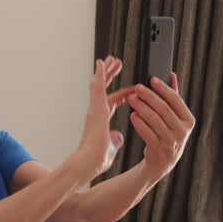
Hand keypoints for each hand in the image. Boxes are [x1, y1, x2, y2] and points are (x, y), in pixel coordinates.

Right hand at [77, 56, 134, 178]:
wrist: (89, 162)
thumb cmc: (97, 159)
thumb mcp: (111, 147)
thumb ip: (114, 140)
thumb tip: (118, 136)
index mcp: (100, 120)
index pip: (113, 102)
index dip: (123, 95)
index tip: (132, 91)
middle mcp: (95, 112)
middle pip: (104, 89)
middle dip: (110, 76)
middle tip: (116, 64)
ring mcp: (94, 109)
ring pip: (99, 84)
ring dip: (106, 71)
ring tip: (112, 59)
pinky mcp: (95, 108)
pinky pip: (97, 86)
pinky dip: (100, 74)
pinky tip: (102, 63)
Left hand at [126, 73, 195, 179]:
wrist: (163, 162)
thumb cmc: (168, 133)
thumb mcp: (175, 117)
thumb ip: (174, 97)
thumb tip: (171, 74)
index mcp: (189, 120)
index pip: (176, 100)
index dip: (163, 88)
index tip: (151, 79)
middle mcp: (183, 131)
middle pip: (163, 109)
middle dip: (149, 96)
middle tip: (137, 88)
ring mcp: (171, 142)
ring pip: (154, 120)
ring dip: (141, 107)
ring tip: (131, 99)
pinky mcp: (159, 150)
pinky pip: (146, 132)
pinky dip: (139, 123)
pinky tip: (132, 114)